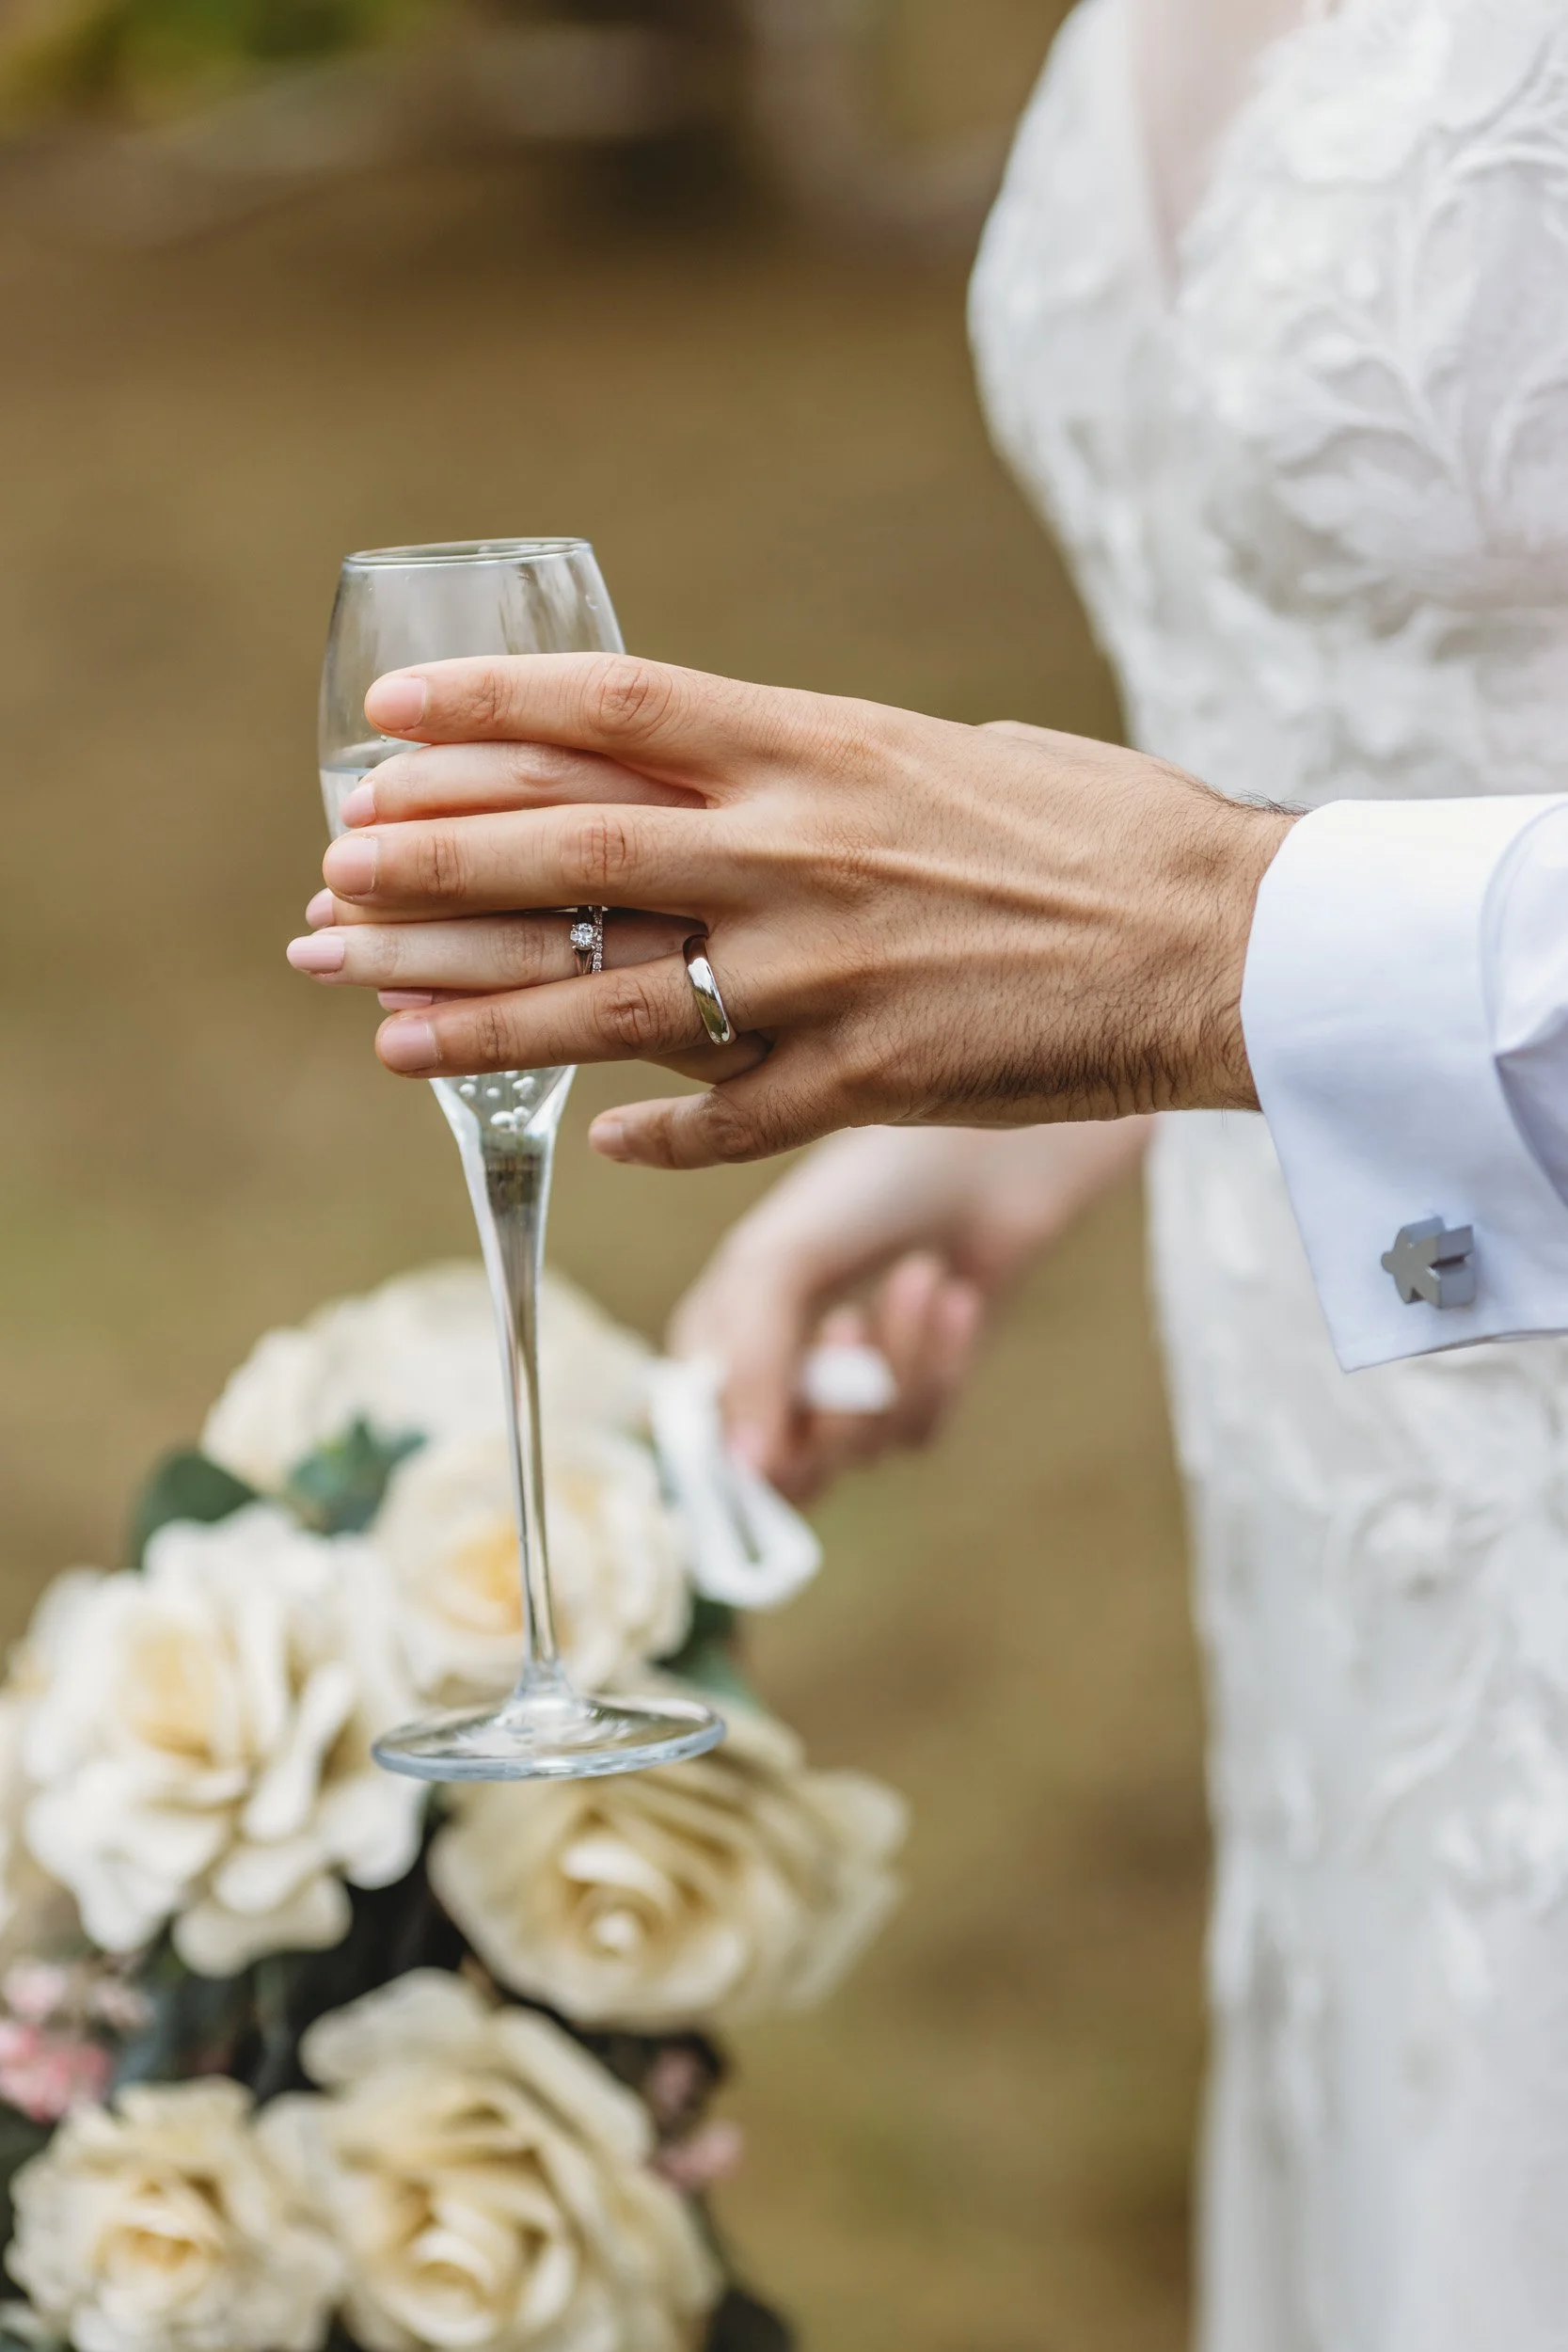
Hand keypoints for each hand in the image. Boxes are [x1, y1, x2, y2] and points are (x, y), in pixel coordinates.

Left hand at [297, 655, 1293, 1167]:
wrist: (1228, 939)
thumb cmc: (1105, 826)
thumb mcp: (950, 752)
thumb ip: (827, 769)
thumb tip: (744, 775)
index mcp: (822, 748)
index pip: (614, 711)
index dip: (488, 712)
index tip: (390, 724)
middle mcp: (798, 853)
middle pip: (569, 852)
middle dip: (432, 871)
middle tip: (332, 884)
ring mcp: (824, 975)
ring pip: (608, 999)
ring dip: (480, 1019)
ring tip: (380, 1029)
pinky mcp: (867, 1082)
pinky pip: (724, 1116)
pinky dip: (653, 1130)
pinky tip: (591, 1139)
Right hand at [669, 1121, 1150, 1499]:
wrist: (980, 1158)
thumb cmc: (862, 1189)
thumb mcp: (778, 1263)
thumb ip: (751, 1364)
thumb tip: (749, 1471)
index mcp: (713, 1340)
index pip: (704, 1447)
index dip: (743, 1454)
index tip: (785, 1437)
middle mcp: (768, 1374)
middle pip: (788, 1470)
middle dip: (833, 1409)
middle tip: (849, 1323)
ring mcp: (841, 1390)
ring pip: (860, 1448)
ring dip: (898, 1361)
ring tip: (919, 1273)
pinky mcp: (912, 1393)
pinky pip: (918, 1430)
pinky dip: (941, 1363)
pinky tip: (956, 1296)